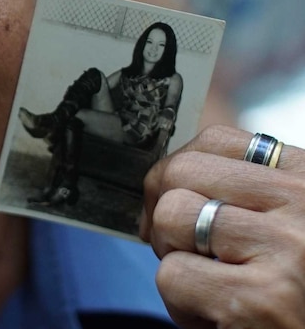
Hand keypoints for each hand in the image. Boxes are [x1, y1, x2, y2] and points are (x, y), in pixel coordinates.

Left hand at [142, 126, 304, 327]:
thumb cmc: (292, 294)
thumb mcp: (284, 226)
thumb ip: (242, 194)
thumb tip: (161, 179)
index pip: (217, 140)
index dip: (176, 169)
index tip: (170, 198)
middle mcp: (303, 204)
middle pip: (183, 171)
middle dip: (162, 212)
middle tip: (183, 250)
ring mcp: (287, 249)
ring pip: (171, 217)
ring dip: (171, 258)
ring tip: (207, 285)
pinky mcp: (262, 298)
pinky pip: (173, 276)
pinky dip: (180, 305)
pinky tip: (218, 318)